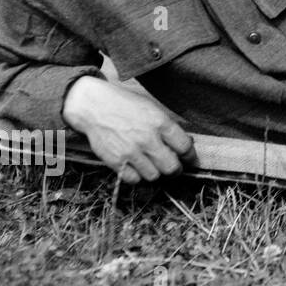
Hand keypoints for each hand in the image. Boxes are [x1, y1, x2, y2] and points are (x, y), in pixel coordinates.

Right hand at [63, 75, 195, 182]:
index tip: (188, 158)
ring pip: (154, 176)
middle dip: (176, 169)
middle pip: (172, 167)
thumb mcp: (153, 109)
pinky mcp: (116, 161)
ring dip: (156, 172)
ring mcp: (131, 152)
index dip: (190, 156)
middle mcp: (148, 139)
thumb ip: (168, 128)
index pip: (185, 148)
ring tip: (153, 165)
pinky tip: (137, 167)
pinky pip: (134, 180)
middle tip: (174, 167)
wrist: (95, 106)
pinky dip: (137, 176)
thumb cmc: (127, 106)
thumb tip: (185, 145)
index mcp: (161, 123)